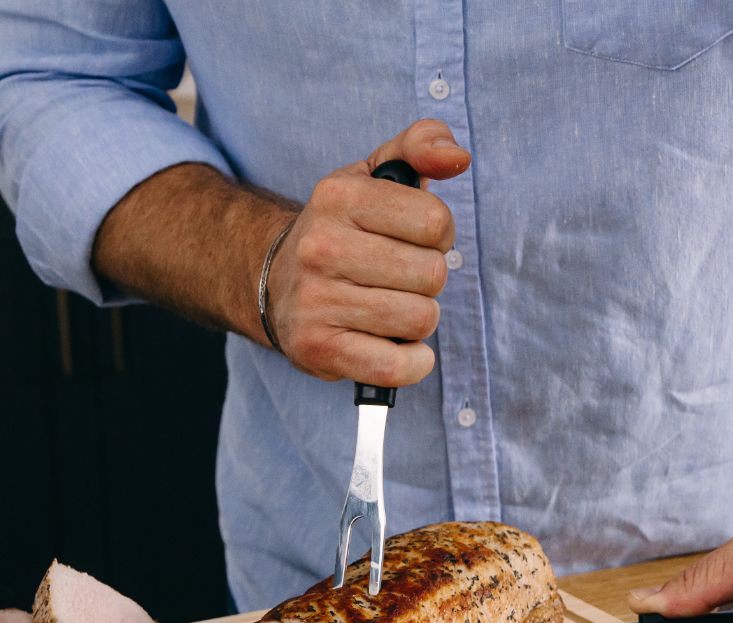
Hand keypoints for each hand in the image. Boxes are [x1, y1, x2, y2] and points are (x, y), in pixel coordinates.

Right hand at [264, 119, 470, 384]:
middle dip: (428, 280)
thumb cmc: (343, 229)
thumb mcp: (375, 175)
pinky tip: (402, 349)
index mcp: (339, 196)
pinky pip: (395, 366)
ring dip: (418, 319)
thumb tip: (457, 158)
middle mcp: (320, 246)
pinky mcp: (318, 348)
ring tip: (391, 308)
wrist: (275, 283)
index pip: (435, 222)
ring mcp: (316, 300)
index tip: (415, 239)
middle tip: (400, 278)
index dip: (438, 235)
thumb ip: (422, 145)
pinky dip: (412, 363)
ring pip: (420, 318)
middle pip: (432, 274)